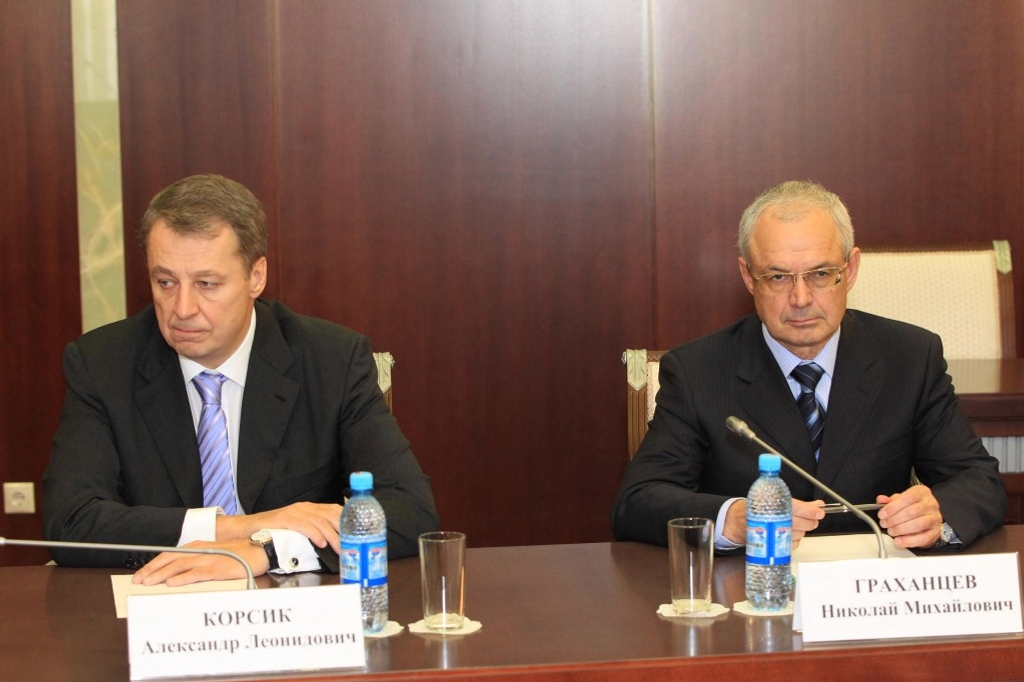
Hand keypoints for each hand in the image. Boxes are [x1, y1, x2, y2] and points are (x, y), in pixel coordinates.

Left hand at [131, 539, 268, 586]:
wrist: (261, 549)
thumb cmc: (240, 553)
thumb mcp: (215, 554)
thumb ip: (198, 561)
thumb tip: (179, 574)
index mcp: (198, 547)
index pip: (169, 555)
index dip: (153, 565)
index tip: (141, 574)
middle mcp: (201, 551)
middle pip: (170, 560)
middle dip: (151, 571)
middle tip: (137, 581)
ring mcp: (209, 559)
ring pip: (179, 567)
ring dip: (161, 575)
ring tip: (149, 583)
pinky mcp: (219, 568)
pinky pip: (197, 574)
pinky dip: (183, 578)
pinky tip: (172, 584)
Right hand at [216, 502, 343, 553]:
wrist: (249, 527)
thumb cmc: (275, 531)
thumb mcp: (298, 528)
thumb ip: (314, 531)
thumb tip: (333, 544)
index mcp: (310, 508)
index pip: (334, 510)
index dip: (346, 521)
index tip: (356, 533)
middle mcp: (305, 507)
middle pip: (330, 515)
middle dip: (342, 531)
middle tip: (350, 546)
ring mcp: (295, 511)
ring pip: (319, 521)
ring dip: (331, 535)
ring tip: (338, 548)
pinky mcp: (284, 518)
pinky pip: (303, 524)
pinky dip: (314, 534)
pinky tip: (321, 542)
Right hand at [723, 498, 824, 547]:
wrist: (738, 522)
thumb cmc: (758, 510)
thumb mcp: (777, 501)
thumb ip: (801, 504)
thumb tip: (819, 504)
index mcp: (773, 504)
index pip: (797, 508)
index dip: (810, 511)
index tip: (819, 512)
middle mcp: (773, 520)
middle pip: (801, 523)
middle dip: (810, 521)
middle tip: (813, 519)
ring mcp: (773, 534)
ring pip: (799, 534)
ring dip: (801, 530)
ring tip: (794, 524)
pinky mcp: (774, 545)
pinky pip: (793, 544)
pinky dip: (795, 539)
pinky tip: (788, 532)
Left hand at [876, 484, 942, 547]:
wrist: (928, 516)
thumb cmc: (913, 506)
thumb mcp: (901, 499)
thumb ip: (890, 500)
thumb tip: (880, 500)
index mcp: (922, 492)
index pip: (908, 498)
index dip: (892, 507)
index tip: (882, 514)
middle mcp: (931, 504)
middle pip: (912, 512)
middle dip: (894, 519)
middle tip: (884, 524)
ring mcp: (935, 518)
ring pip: (918, 524)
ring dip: (901, 529)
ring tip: (891, 531)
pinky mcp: (936, 532)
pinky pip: (923, 538)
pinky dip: (908, 541)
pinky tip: (898, 541)